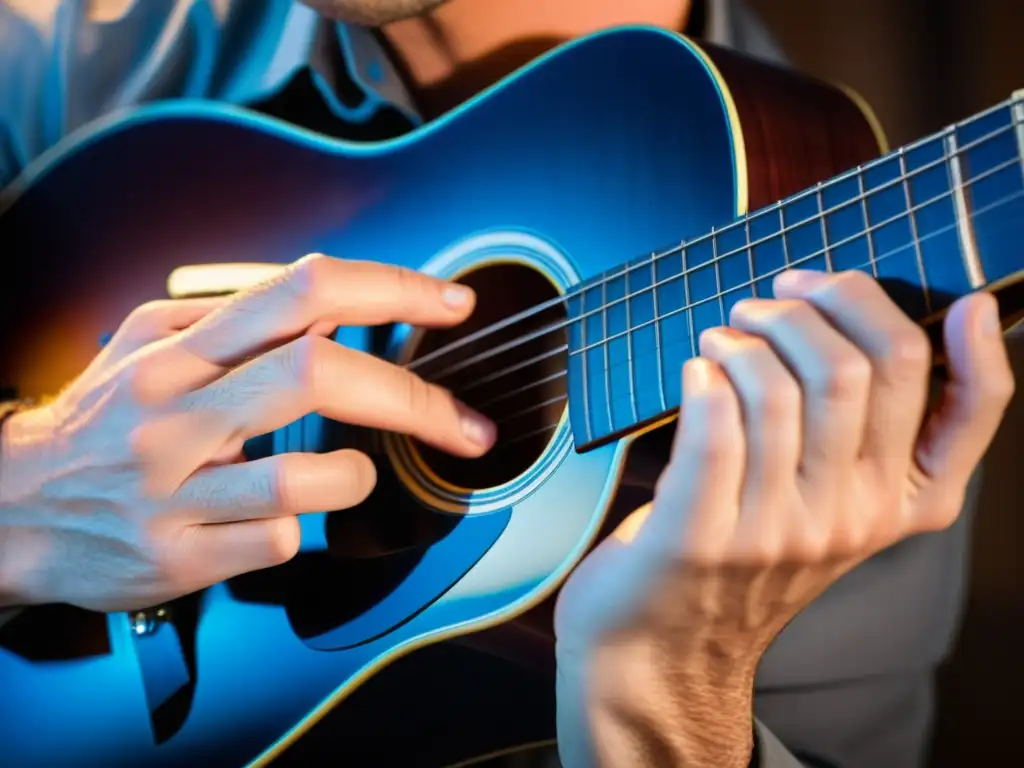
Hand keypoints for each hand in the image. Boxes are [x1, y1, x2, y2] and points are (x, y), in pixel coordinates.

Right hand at [0, 254, 495, 612]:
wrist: (10, 510)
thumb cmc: (103, 424)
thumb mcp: (150, 345)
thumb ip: (234, 318)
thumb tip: (331, 303)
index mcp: (179, 347)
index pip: (302, 292)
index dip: (391, 290)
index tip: (452, 304)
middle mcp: (176, 409)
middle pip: (320, 375)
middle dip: (415, 399)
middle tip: (465, 423)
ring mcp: (174, 488)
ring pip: (309, 476)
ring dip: (356, 476)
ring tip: (347, 475)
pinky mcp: (177, 557)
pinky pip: (281, 540)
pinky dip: (302, 526)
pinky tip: (277, 517)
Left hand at [553, 270, 1013, 766]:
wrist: (666, 646)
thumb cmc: (747, 554)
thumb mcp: (831, 502)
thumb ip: (864, 432)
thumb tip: (878, 324)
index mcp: (902, 506)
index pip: (973, 413)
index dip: (977, 346)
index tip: (957, 302)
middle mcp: (851, 520)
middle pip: (862, 369)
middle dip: (812, 307)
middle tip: (768, 303)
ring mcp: (778, 532)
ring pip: (782, 389)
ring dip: (745, 337)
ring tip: (723, 339)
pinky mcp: (701, 537)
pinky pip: (714, 428)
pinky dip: (705, 378)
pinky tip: (697, 371)